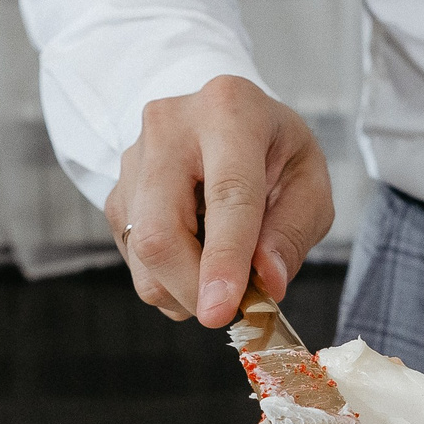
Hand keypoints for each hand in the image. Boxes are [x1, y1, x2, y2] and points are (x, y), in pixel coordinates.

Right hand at [109, 75, 333, 326]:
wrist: (223, 122)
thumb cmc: (272, 152)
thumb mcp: (307, 182)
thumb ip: (291, 232)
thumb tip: (266, 282)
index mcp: (230, 112)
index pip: (226, 196)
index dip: (223, 260)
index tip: (222, 311)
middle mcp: (170, 128)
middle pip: (160, 232)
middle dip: (192, 289)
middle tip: (227, 309)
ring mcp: (133, 161)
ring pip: (143, 255)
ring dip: (182, 290)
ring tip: (218, 273)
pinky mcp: (116, 195)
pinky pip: (135, 260)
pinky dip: (169, 279)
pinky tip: (194, 254)